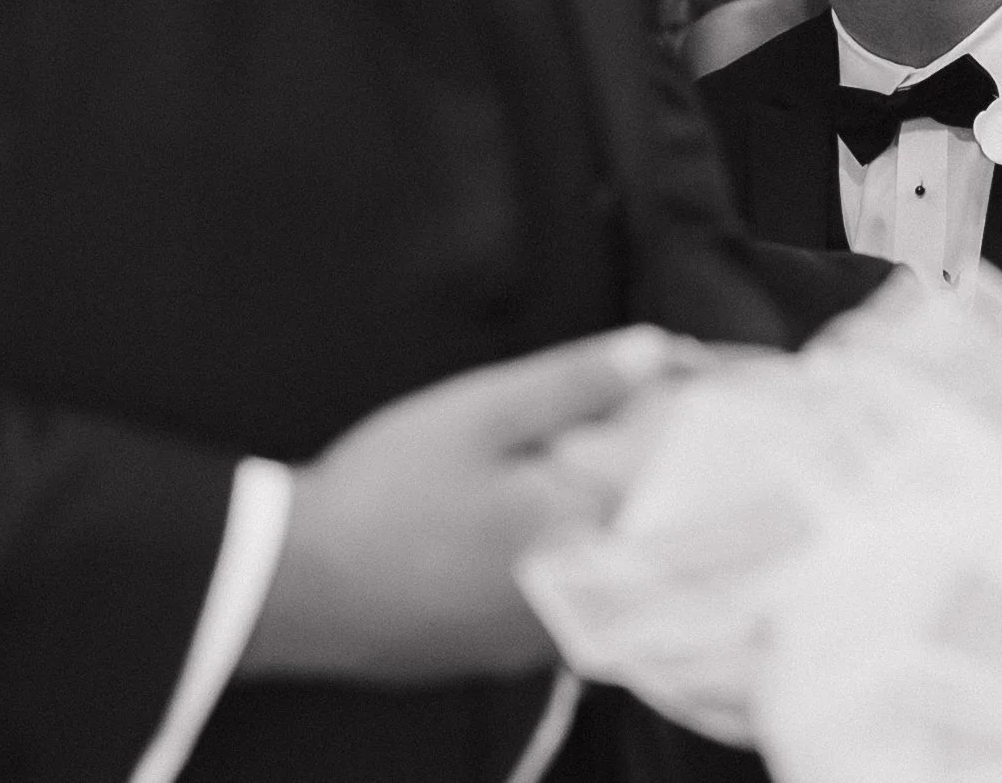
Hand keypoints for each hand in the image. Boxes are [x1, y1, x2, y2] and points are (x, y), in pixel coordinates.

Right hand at [239, 326, 700, 680]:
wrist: (290, 586)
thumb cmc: (385, 491)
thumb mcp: (480, 413)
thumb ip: (575, 384)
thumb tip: (659, 350)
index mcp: (587, 529)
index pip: (679, 475)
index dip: (700, 424)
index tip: (711, 382)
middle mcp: (583, 596)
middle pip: (662, 530)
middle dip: (678, 475)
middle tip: (681, 422)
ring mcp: (547, 634)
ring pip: (622, 569)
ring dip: (637, 523)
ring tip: (636, 467)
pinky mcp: (510, 651)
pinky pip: (581, 600)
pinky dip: (591, 559)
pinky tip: (570, 526)